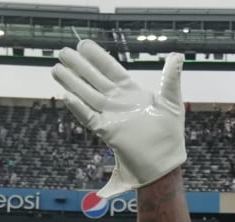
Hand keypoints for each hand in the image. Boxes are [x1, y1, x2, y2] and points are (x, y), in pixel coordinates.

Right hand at [52, 41, 185, 198]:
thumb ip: (171, 79)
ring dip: (72, 83)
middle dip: (79, 66)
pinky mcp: (108, 133)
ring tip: (56, 69)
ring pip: (87, 96)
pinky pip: (90, 118)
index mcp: (131, 92)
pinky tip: (68, 97)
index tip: (83, 44)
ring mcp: (111, 116)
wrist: (165, 163)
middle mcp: (118, 102)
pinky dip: (79, 109)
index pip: (111, 70)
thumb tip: (177, 55)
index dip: (97, 57)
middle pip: (94, 80)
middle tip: (62, 52)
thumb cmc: (170, 135)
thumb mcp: (172, 103)